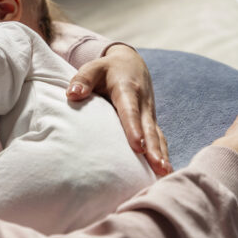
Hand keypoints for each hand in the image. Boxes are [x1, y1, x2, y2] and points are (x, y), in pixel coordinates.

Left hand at [67, 44, 170, 175]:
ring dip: (161, 154)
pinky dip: (162, 153)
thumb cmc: (107, 69)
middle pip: (148, 128)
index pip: (130, 111)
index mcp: (127, 90)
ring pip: (157, 135)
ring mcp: (149, 114)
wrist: (130, 64)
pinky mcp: (150, 122)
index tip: (137, 146)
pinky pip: (158, 138)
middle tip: (158, 166)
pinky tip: (164, 171)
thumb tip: (72, 94)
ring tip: (165, 173)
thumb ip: (83, 79)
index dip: (134, 128)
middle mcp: (142, 104)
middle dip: (153, 148)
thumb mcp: (93, 68)